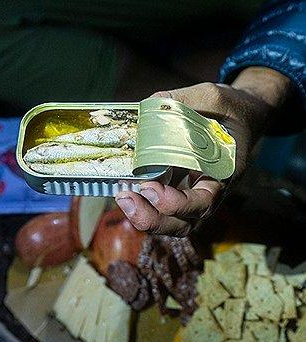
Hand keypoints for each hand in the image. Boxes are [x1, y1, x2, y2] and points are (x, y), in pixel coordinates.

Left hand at [116, 67, 290, 235]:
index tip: (150, 186)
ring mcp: (196, 192)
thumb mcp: (212, 96)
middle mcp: (212, 190)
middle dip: (153, 219)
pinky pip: (165, 210)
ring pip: (174, 223)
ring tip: (122, 197)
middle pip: (186, 223)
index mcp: (225, 172)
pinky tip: (125, 189)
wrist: (240, 115)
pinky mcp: (181, 189)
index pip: (204, 202)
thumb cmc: (229, 107)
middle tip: (126, 197)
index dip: (175, 202)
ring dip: (146, 218)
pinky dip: (145, 206)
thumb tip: (150, 104)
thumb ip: (184, 100)